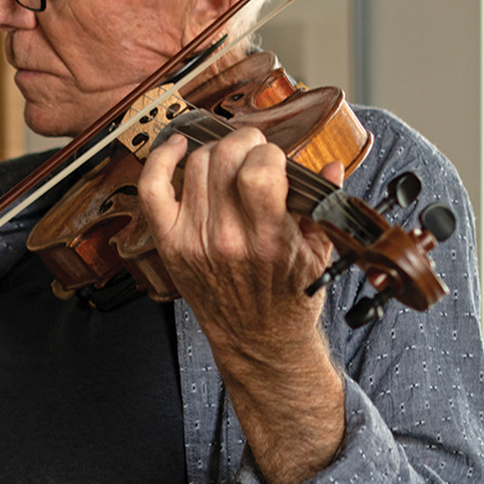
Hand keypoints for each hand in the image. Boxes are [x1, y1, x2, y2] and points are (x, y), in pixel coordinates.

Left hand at [136, 126, 345, 360]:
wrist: (256, 340)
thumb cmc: (288, 299)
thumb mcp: (319, 254)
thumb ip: (323, 206)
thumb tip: (330, 166)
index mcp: (268, 240)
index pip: (259, 169)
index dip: (270, 154)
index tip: (277, 162)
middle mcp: (226, 239)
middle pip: (224, 158)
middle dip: (246, 144)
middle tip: (256, 154)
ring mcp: (193, 240)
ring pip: (196, 164)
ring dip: (217, 152)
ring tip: (231, 162)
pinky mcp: (170, 243)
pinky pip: (152, 188)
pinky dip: (161, 159)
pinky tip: (178, 147)